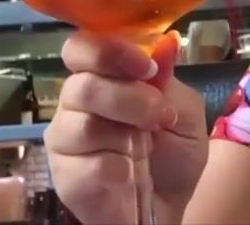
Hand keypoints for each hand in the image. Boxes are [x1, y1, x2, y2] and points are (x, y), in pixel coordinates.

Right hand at [45, 32, 206, 223]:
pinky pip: (87, 164)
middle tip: (157, 116)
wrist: (169, 207)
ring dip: (125, 135)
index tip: (145, 67)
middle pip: (81, 85)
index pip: (81, 48)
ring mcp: (65, 141)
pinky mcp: (64, 176)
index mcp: (102, 78)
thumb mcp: (185, 113)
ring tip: (145, 148)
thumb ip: (169, 80)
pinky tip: (129, 174)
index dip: (108, 51)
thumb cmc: (173, 155)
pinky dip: (118, 168)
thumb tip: (167, 42)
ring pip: (81, 125)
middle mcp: (75, 105)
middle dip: (128, 99)